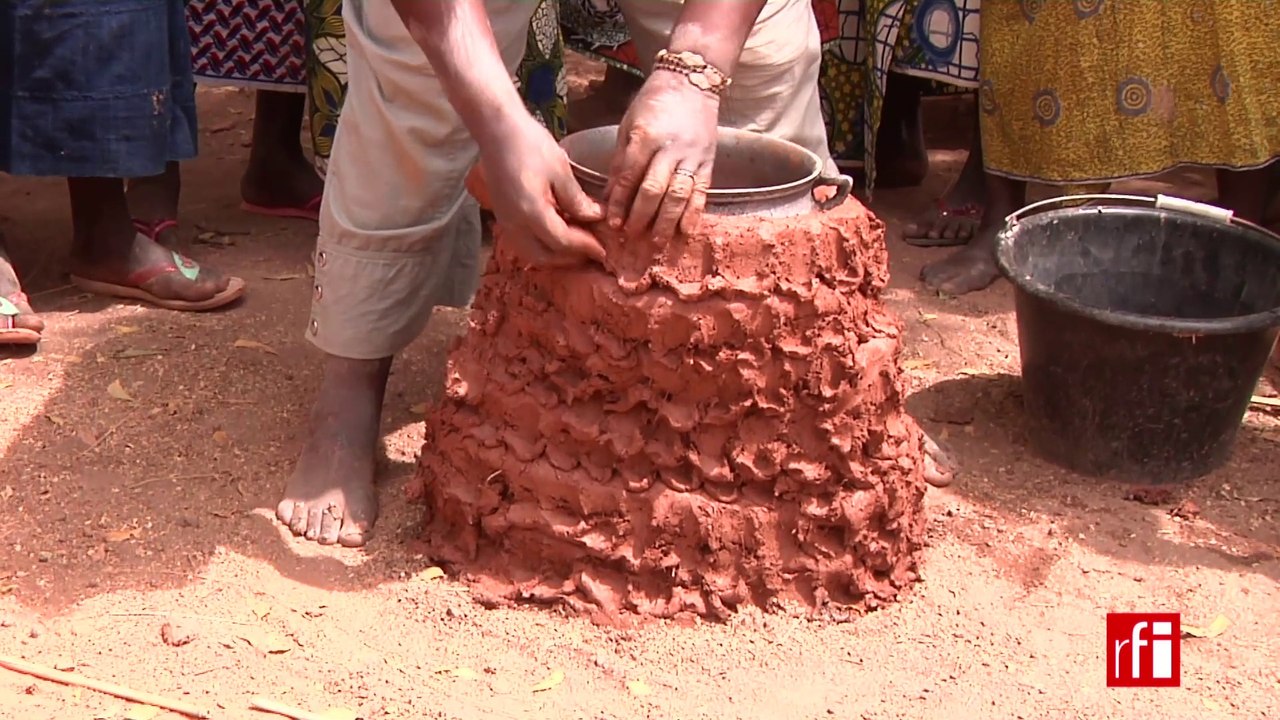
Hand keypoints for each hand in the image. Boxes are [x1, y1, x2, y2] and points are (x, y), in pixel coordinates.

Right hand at [477, 115, 605, 266]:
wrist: (496, 130)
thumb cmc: (528, 144)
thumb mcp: (560, 170)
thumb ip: (577, 200)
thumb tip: (595, 218)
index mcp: (531, 212)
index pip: (563, 242)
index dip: (586, 248)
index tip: (604, 248)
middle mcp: (514, 224)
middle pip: (545, 257)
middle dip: (571, 258)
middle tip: (593, 251)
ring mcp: (506, 222)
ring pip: (532, 254)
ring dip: (556, 255)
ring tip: (578, 245)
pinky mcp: (503, 217)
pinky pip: (524, 243)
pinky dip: (543, 245)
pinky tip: (559, 233)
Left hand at [606, 72, 718, 241]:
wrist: (691, 82)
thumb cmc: (653, 103)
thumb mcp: (629, 125)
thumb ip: (621, 161)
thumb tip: (608, 197)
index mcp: (646, 136)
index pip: (630, 176)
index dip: (620, 202)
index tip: (612, 223)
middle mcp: (671, 148)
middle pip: (654, 190)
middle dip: (641, 217)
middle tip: (630, 237)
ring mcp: (693, 156)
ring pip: (679, 196)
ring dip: (666, 223)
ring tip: (656, 244)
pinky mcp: (708, 162)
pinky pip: (701, 193)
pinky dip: (693, 215)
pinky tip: (685, 234)